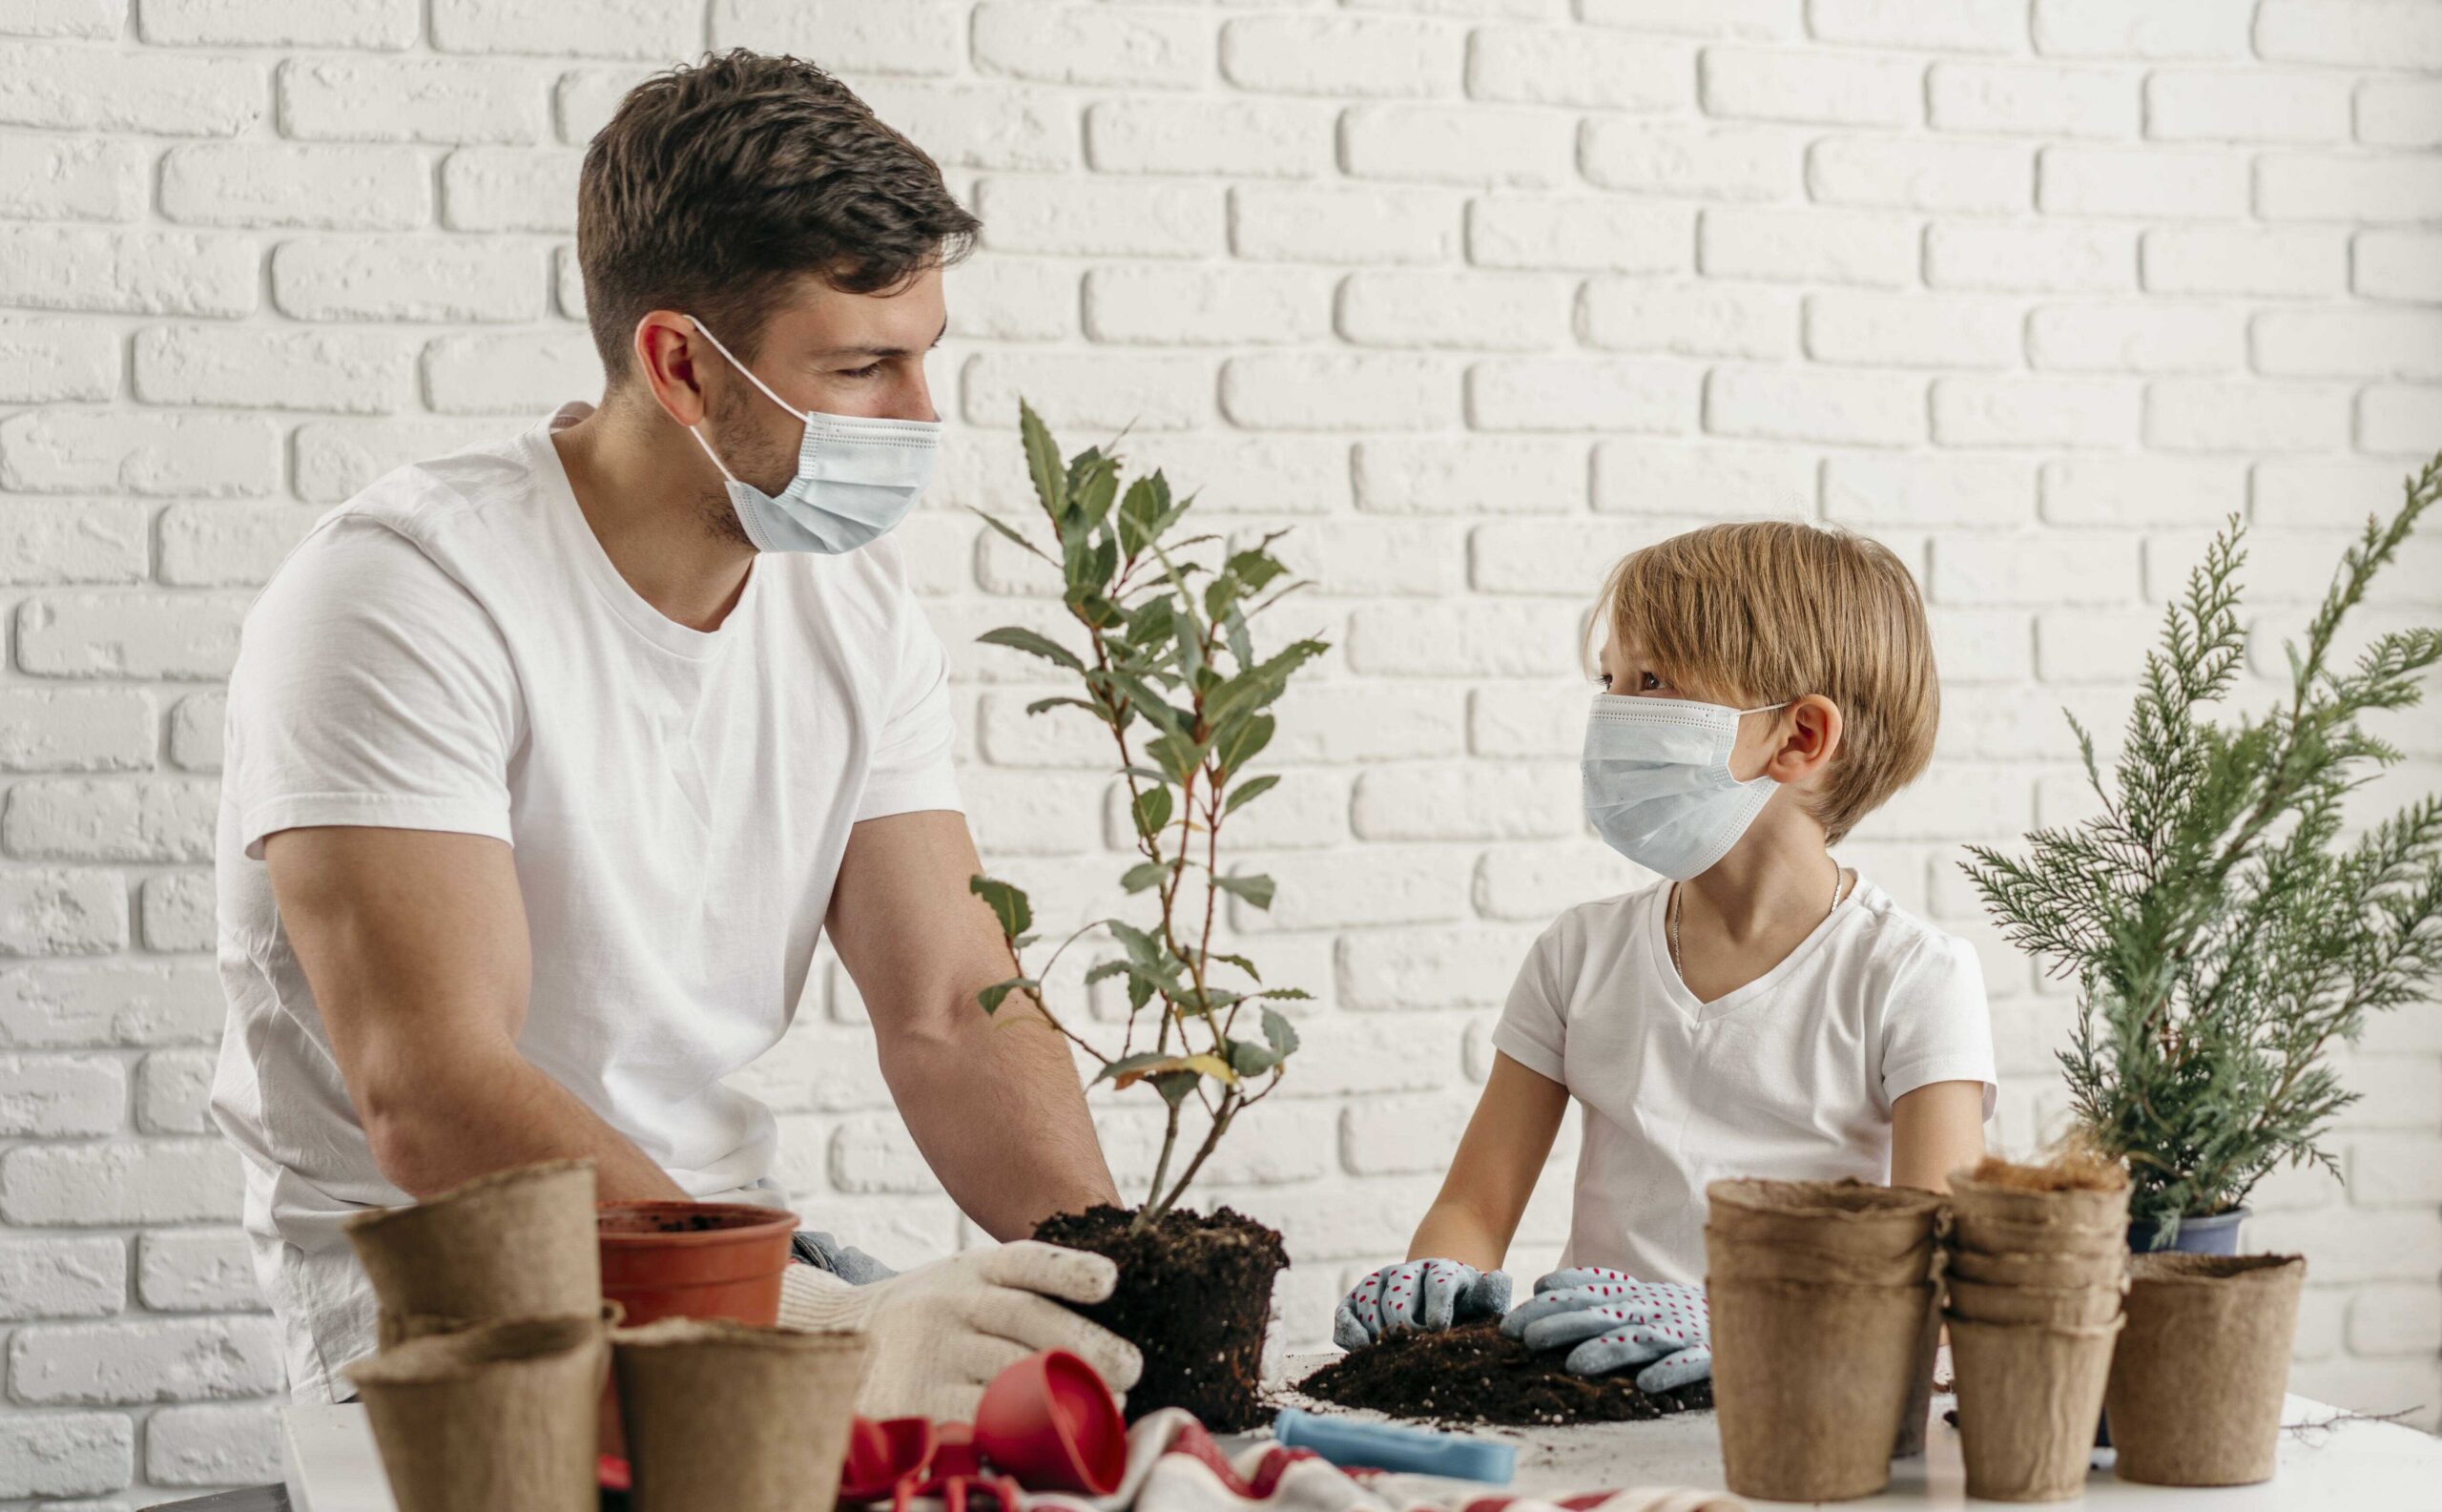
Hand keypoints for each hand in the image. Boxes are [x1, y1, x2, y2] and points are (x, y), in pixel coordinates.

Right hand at [779, 1240, 1142, 1420]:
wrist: (842, 1339)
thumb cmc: (933, 1316)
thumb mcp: (965, 1283)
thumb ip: (1020, 1291)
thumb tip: (1108, 1303)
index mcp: (973, 1270)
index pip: (1025, 1261)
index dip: (1069, 1269)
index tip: (1109, 1282)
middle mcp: (950, 1304)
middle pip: (1028, 1320)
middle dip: (1088, 1347)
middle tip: (1130, 1370)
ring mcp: (931, 1353)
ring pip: (1008, 1372)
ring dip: (1063, 1394)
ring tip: (1103, 1409)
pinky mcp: (915, 1402)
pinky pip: (974, 1418)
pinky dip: (1014, 1429)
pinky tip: (1047, 1437)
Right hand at [1333, 1259, 1511, 1349]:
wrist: (1440, 1288)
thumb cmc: (1466, 1305)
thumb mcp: (1484, 1301)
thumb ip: (1490, 1295)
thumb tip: (1498, 1279)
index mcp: (1444, 1271)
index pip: (1439, 1284)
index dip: (1438, 1307)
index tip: (1439, 1330)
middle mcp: (1408, 1271)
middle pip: (1399, 1296)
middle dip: (1405, 1325)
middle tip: (1413, 1349)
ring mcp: (1381, 1280)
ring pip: (1370, 1300)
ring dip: (1378, 1330)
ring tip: (1390, 1353)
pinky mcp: (1359, 1295)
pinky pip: (1346, 1309)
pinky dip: (1349, 1328)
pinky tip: (1360, 1348)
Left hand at [1500, 1267, 1710, 1393]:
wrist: (1743, 1313)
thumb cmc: (1673, 1312)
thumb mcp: (1630, 1295)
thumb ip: (1589, 1288)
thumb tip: (1541, 1283)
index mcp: (1630, 1295)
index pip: (1581, 1296)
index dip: (1545, 1309)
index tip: (1508, 1325)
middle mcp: (1651, 1308)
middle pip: (1602, 1315)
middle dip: (1563, 1326)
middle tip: (1527, 1340)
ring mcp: (1681, 1329)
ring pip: (1642, 1338)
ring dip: (1609, 1351)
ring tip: (1576, 1366)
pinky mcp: (1711, 1353)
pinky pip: (1693, 1362)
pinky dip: (1672, 1371)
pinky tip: (1649, 1385)